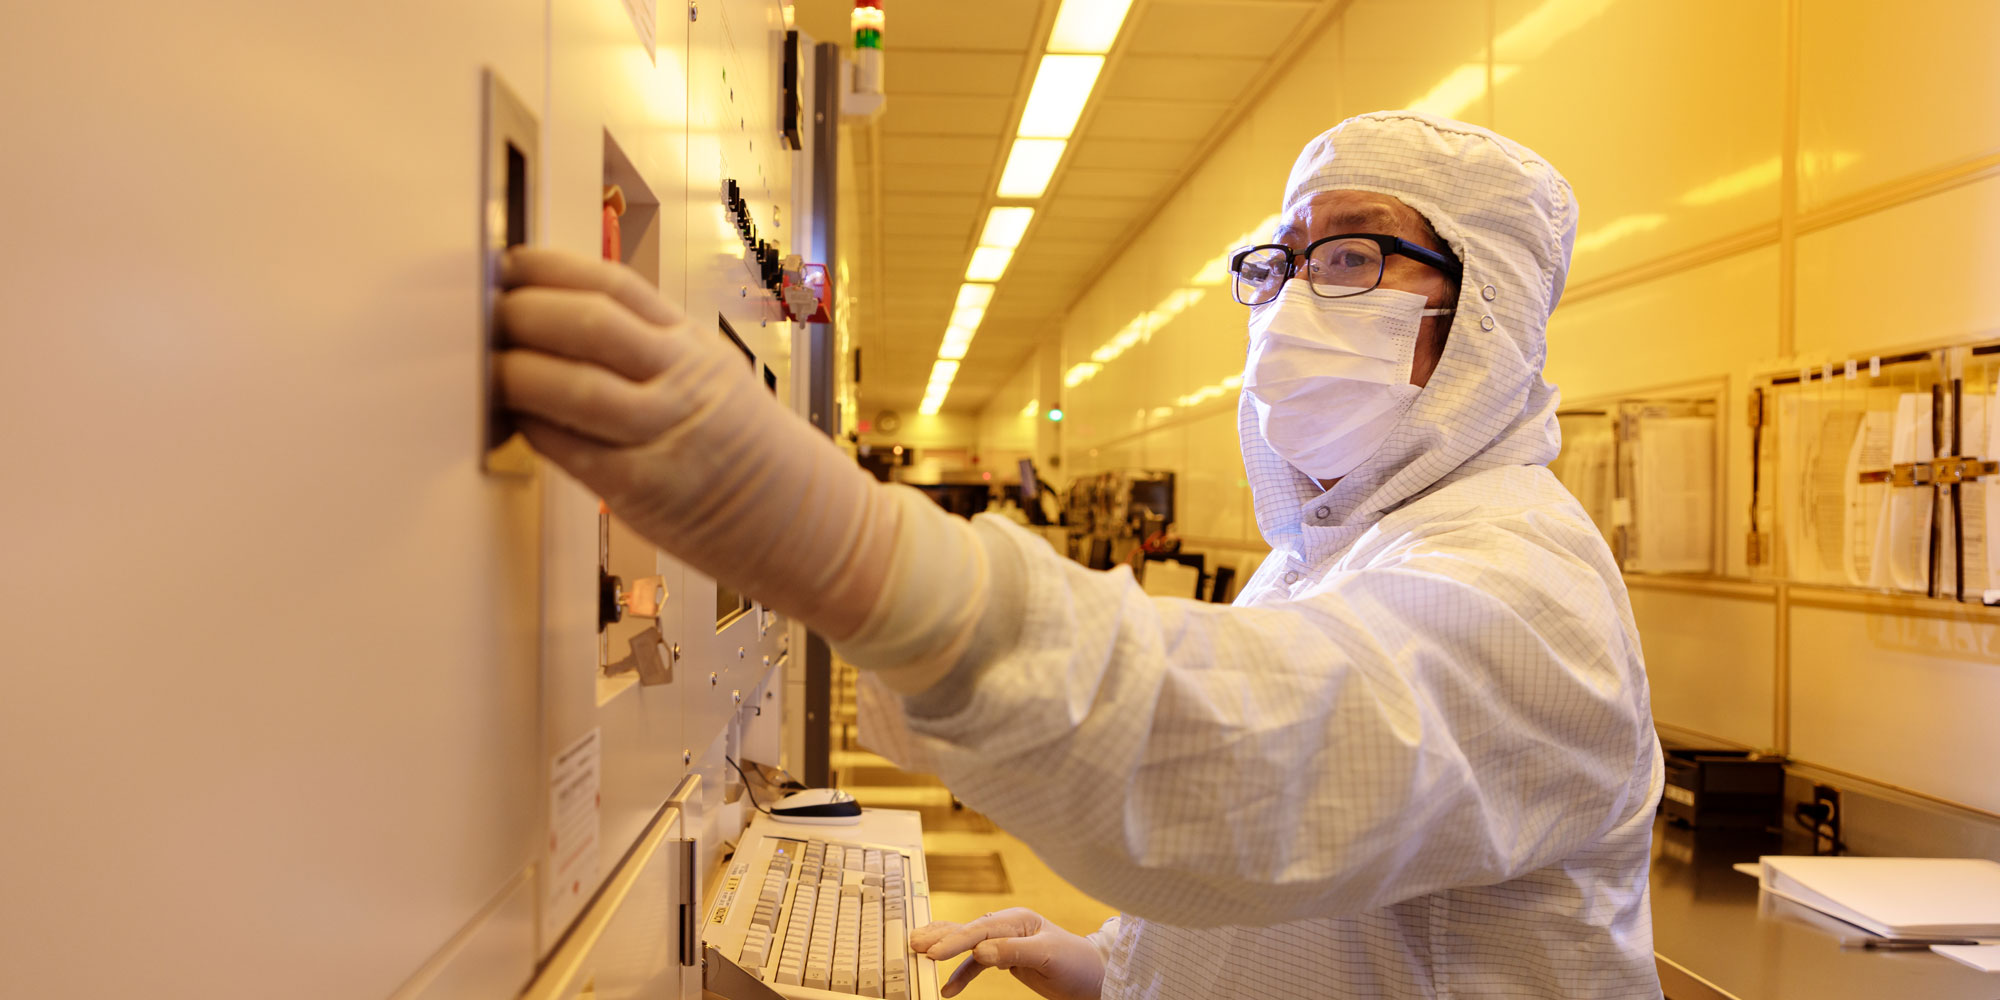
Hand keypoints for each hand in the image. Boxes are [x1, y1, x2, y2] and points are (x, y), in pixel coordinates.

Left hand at [494, 248, 896, 637]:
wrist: (817, 527)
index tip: (509, 263)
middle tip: (483, 309)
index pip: (615, 285)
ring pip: (577, 385)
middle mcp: (684, 381)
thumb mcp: (715, 382)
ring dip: (517, 369)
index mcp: (695, 347)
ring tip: (485, 363)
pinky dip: (534, 428)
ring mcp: (669, 435)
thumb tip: (559, 331)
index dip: (551, 267)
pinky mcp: (649, 489)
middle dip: (524, 311)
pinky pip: (574, 449)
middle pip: (591, 325)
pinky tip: (511, 418)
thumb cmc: (753, 460)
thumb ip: (649, 357)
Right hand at [911, 909, 1103, 999]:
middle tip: (913, 944)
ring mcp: (1004, 941)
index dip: (956, 940)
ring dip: (944, 950)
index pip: (980, 929)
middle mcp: (1007, 925)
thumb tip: (979, 951)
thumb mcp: (1047, 956)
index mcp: (1018, 919)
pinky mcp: (1004, 957)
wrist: (1092, 977)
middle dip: (941, 937)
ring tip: (917, 953)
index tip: (934, 953)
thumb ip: (1012, 951)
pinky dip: (961, 974)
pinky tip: (947, 988)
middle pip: (968, 929)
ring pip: (967, 943)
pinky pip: (976, 964)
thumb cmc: (1075, 962)